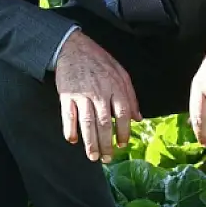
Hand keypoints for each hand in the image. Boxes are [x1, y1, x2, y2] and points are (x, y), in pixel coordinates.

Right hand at [54, 32, 140, 163]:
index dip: (123, 132)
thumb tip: (139, 118)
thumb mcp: (121, 74)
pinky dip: (70, 129)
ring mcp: (82, 95)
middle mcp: (100, 93)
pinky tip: (72, 140)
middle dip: (106, 143)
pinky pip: (68, 115)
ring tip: (92, 156)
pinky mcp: (66, 95)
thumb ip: (130, 96)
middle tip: (107, 158)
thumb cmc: (99, 61)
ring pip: (87, 123)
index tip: (122, 144)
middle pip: (104, 124)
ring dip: (90, 142)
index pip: (122, 115)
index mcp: (116, 88)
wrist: (74, 48)